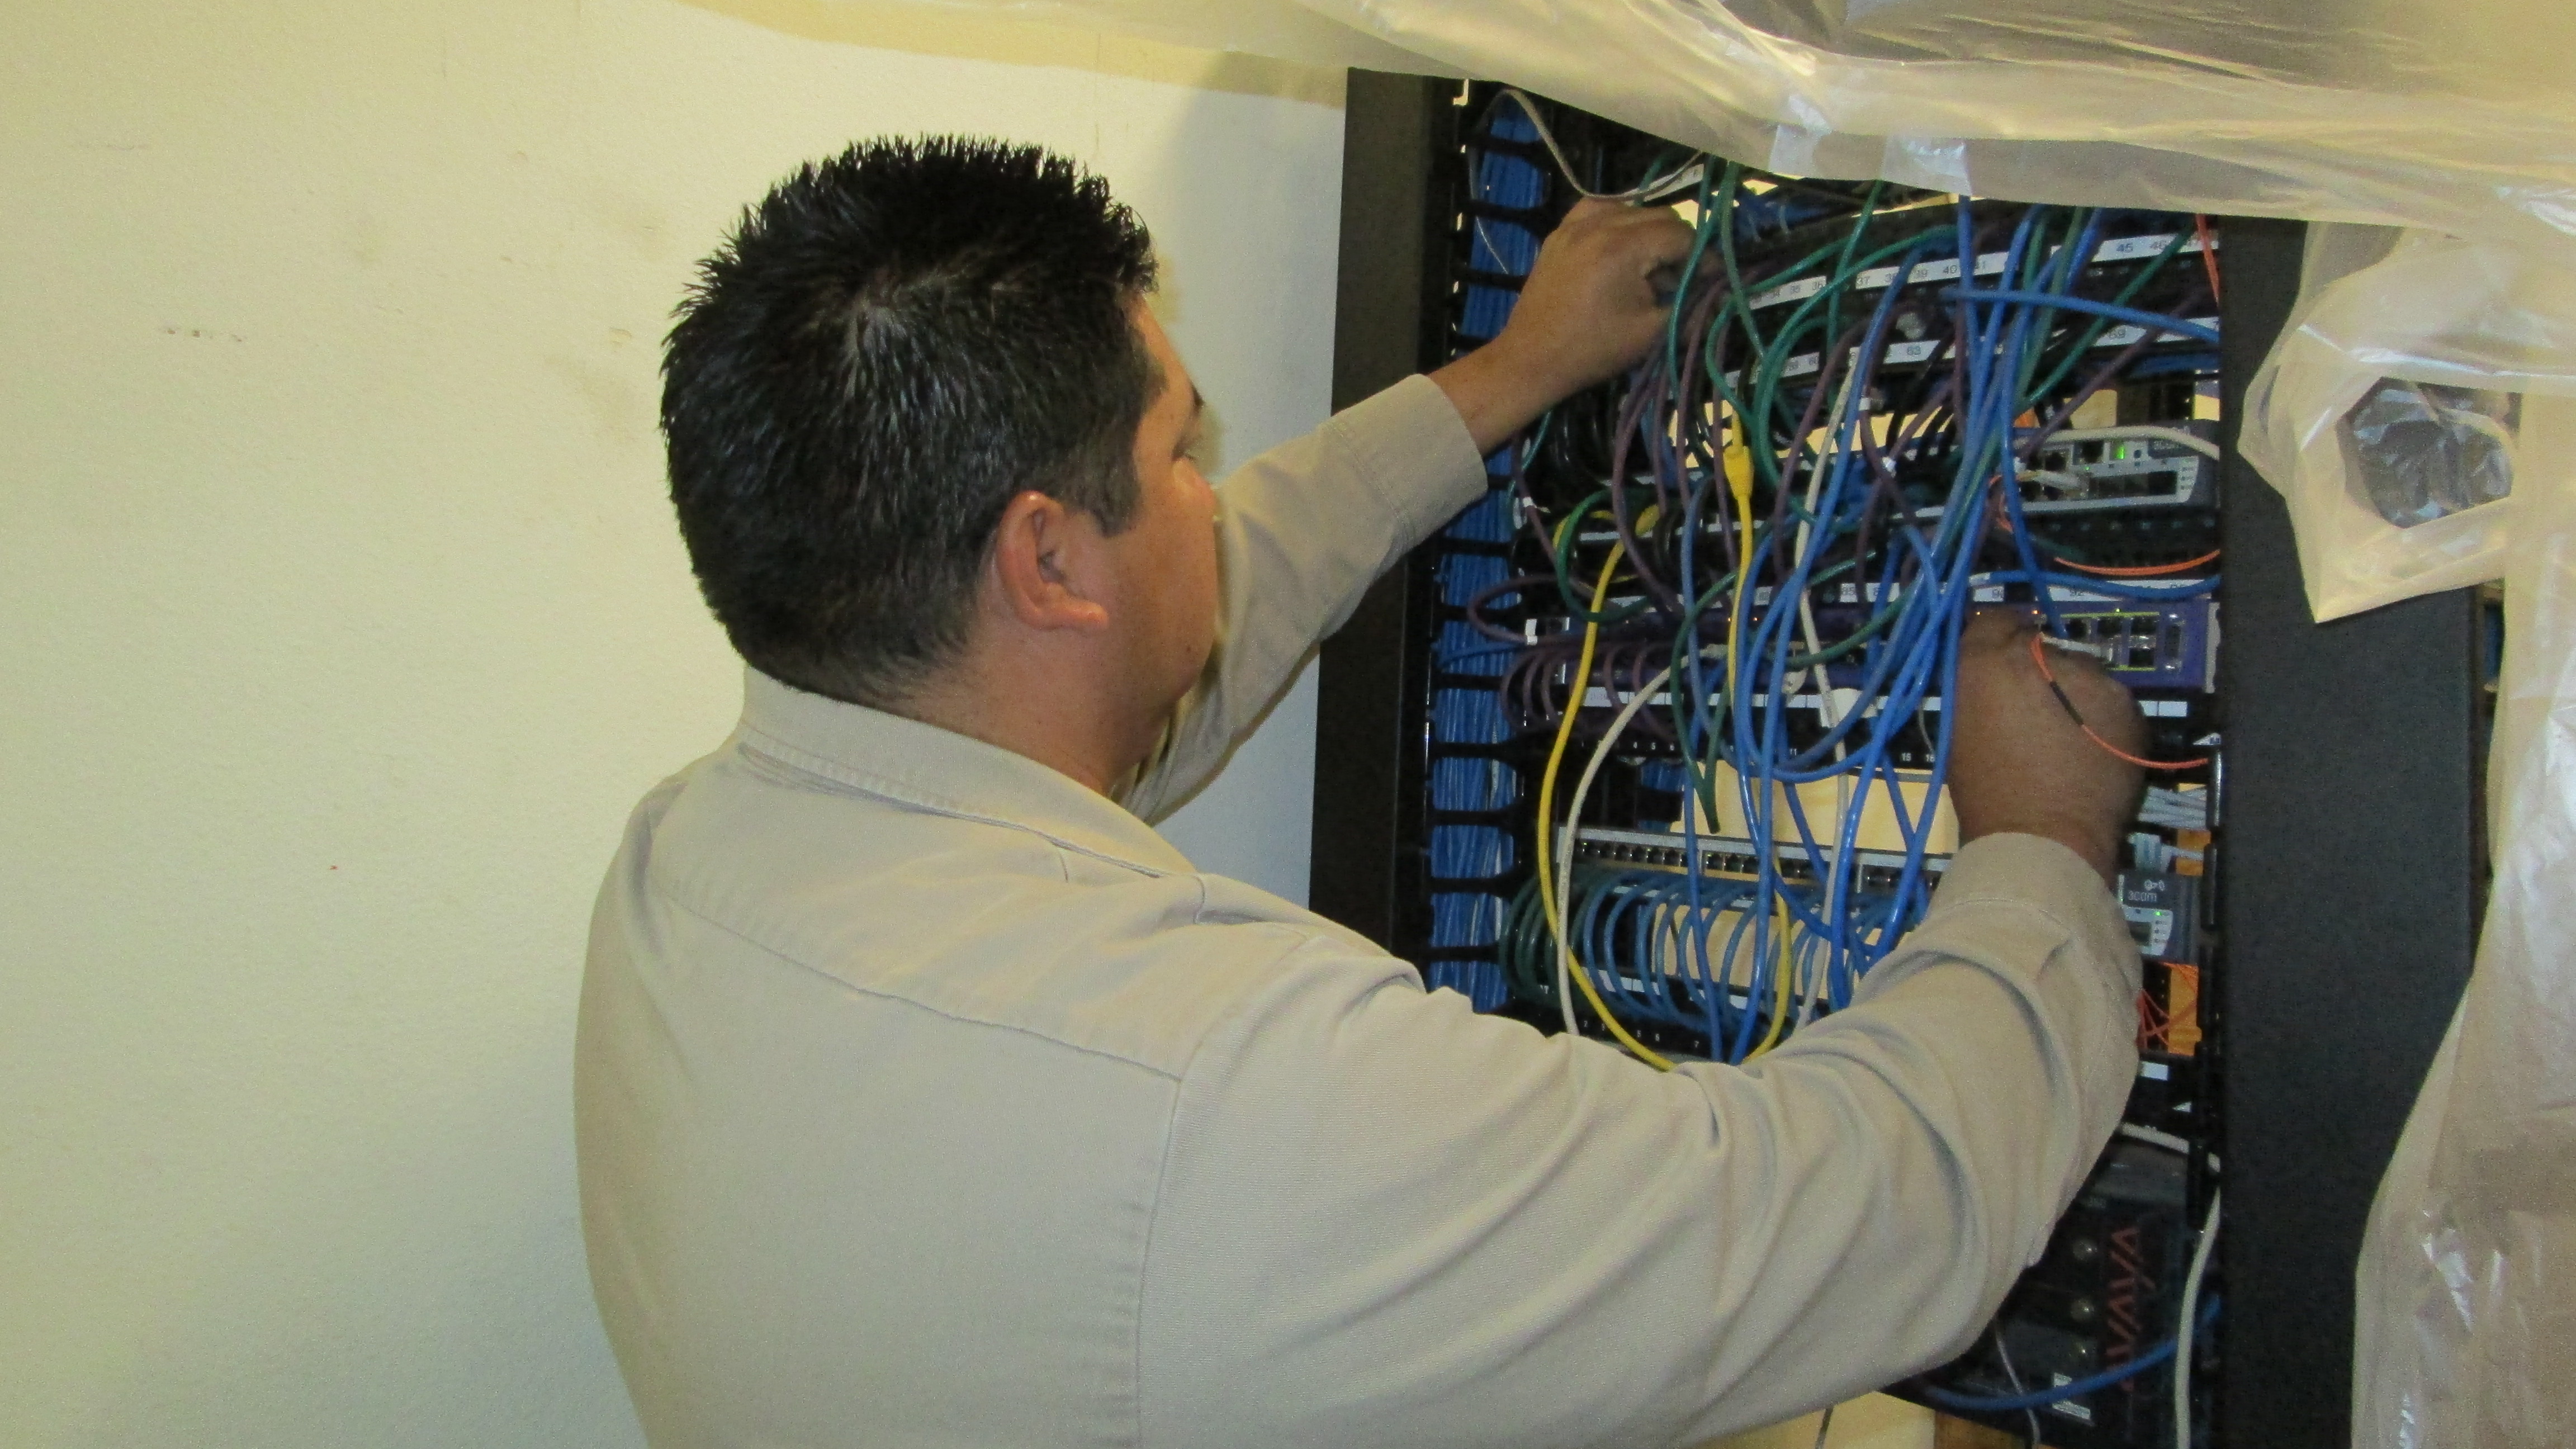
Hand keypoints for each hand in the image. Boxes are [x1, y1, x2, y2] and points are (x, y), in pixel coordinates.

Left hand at [1430, 199, 1694, 452]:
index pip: (1681, 235)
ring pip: (1633, 209)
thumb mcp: (1651, 332)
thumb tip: (1721, 289)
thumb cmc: (1593, 350)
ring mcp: (1574, 224)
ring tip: (1648, 271)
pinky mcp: (1560, 232)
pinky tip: (1620, 251)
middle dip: (1678, 246)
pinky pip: (1600, 210)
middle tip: (1678, 282)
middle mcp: (1598, 222)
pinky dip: (1618, 224)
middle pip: (1660, 216)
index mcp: (1623, 245)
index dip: (1703, 258)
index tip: (1711, 281)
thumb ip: (1690, 304)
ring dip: (1649, 234)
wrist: (1531, 360)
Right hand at [1947, 611, 2146, 883]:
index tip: (2004, 653)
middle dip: (2038, 670)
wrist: (2043, 838)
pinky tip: (2091, 749)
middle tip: (2034, 709)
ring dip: (2073, 693)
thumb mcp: (1959, 730)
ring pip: (2081, 673)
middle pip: (2041, 646)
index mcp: (1988, 660)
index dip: (2000, 635)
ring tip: (2066, 736)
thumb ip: (1976, 688)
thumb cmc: (1986, 793)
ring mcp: (2092, 677)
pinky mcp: (2127, 703)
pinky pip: (2110, 701)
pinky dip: (2101, 718)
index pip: (1996, 618)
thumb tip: (1990, 672)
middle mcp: (2041, 655)